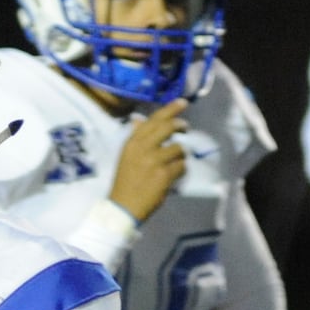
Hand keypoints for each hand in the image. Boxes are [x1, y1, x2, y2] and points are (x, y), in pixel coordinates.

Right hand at [108, 99, 188, 221]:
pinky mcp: (164, 175)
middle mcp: (142, 148)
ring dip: (181, 154)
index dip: (170, 109)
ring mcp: (154, 161)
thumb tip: (138, 119)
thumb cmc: (126, 181)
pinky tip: (175, 174)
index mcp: (132, 142)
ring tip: (176, 161)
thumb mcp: (126, 156)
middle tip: (186, 127)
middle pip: (167, 127)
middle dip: (180, 125)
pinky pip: (181, 166)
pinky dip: (181, 169)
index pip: (153, 120)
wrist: (123, 206)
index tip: (182, 102)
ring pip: (179, 148)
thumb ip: (135, 137)